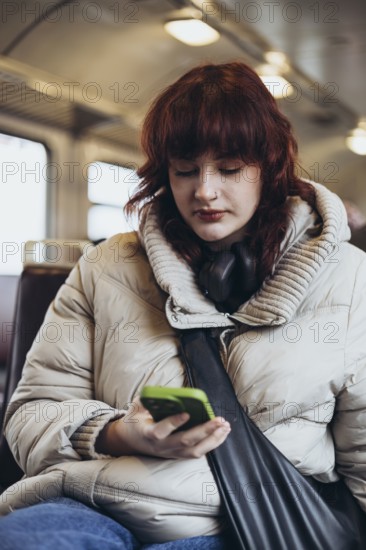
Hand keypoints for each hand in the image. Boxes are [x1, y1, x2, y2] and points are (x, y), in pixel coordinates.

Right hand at [96, 399, 230, 458]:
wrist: (132, 441)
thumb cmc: (137, 420)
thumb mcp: (137, 407)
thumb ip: (149, 399)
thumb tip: (166, 390)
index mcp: (148, 433)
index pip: (161, 431)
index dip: (173, 423)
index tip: (187, 413)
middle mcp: (161, 447)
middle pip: (185, 442)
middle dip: (204, 431)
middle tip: (219, 420)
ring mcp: (172, 453)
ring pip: (195, 451)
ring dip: (213, 439)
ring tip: (225, 426)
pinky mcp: (179, 456)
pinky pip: (199, 452)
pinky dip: (212, 443)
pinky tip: (222, 432)